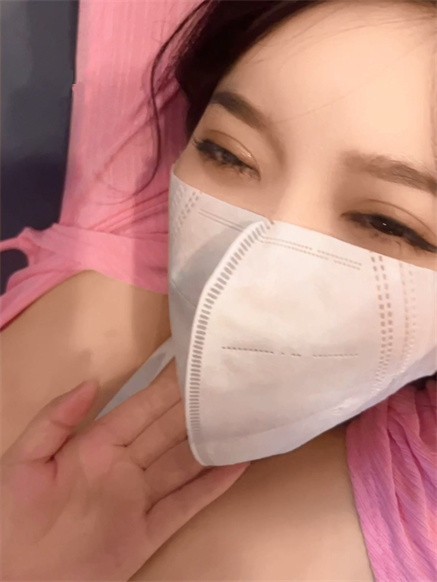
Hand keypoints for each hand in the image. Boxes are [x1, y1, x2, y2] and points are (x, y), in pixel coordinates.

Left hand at [1, 361, 249, 580]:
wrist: (14, 581)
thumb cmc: (9, 517)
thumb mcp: (23, 460)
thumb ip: (56, 419)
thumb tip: (93, 381)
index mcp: (96, 445)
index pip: (139, 409)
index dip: (165, 388)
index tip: (192, 364)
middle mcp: (124, 467)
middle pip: (167, 432)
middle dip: (196, 408)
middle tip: (228, 385)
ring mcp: (138, 500)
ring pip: (183, 464)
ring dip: (211, 443)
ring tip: (241, 419)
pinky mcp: (147, 533)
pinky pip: (185, 505)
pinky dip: (212, 486)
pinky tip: (236, 465)